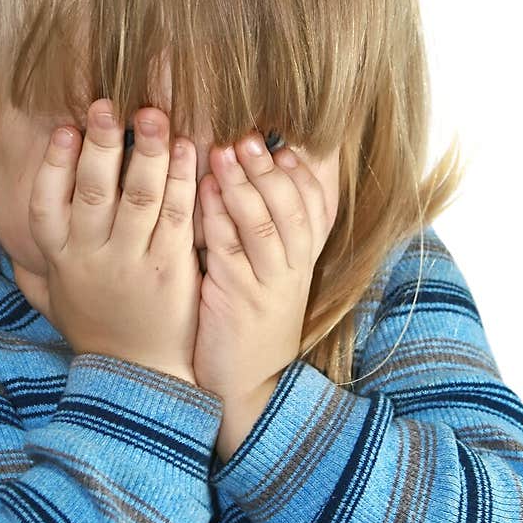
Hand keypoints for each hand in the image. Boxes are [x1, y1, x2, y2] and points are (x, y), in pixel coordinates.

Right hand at [23, 98, 201, 385]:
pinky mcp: (170, 271)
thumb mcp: (57, 295)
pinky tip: (188, 149)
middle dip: (100, 144)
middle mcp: (90, 259)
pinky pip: (175, 217)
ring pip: (138, 197)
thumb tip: (14, 226)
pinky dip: (182, 180)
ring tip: (154, 114)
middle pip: (91, 191)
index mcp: (59, 260)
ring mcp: (132, 264)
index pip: (45, 205)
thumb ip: (38, 259)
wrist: (140, 375)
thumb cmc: (98, 325)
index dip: (53, 164)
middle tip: (108, 104)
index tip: (63, 128)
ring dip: (147, 151)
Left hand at [193, 132, 337, 457]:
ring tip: (224, 152)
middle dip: (271, 170)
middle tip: (250, 137)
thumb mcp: (267, 275)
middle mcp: (293, 271)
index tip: (288, 145)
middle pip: (294, 209)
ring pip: (265, 226)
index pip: (318, 208)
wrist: (240, 385)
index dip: (305, 175)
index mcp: (303, 261)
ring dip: (244, 186)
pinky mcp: (236, 299)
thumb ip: (262, 230)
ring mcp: (267, 286)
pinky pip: (229, 250)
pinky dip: (219, 218)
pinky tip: (204, 193)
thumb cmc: (246, 321)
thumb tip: (250, 177)